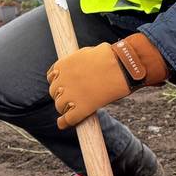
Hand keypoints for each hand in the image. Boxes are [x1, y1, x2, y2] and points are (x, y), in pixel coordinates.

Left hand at [47, 33, 167, 128]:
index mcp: (63, 65)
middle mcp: (63, 81)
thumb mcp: (88, 52)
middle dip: (61, 95)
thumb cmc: (111, 57)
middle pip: (54, 92)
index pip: (51, 77)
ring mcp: (71, 96)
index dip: (58, 82)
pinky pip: (69, 119)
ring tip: (73, 109)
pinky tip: (63, 123)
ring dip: (64, 108)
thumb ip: (78, 61)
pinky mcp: (81, 108)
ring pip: (60, 106)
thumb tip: (79, 65)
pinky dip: (65, 122)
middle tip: (73, 97)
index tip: (64, 86)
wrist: (123, 66)